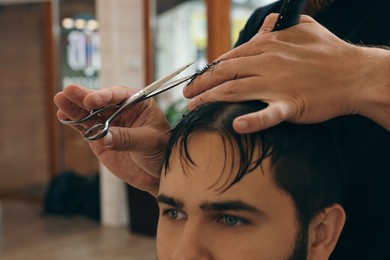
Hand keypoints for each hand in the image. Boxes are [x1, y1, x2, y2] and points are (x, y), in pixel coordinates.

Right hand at [54, 85, 170, 195]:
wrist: (157, 173)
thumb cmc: (160, 151)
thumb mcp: (148, 142)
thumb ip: (126, 138)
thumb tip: (103, 137)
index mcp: (138, 104)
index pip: (120, 95)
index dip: (104, 96)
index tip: (91, 100)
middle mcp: (121, 110)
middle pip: (100, 101)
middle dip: (84, 96)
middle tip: (67, 91)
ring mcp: (108, 124)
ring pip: (89, 113)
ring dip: (74, 107)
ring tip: (60, 100)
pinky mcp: (99, 138)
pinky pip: (85, 128)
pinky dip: (74, 123)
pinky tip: (63, 116)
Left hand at [184, 14, 389, 131]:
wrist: (356, 73)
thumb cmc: (331, 51)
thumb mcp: (304, 29)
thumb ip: (281, 26)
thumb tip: (267, 24)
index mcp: (268, 46)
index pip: (230, 57)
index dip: (210, 69)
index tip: (198, 79)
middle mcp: (268, 62)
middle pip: (225, 73)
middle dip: (201, 84)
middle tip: (185, 95)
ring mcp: (278, 83)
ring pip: (234, 90)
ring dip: (210, 100)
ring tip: (193, 108)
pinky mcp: (291, 104)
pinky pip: (268, 113)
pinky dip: (252, 120)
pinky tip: (237, 126)